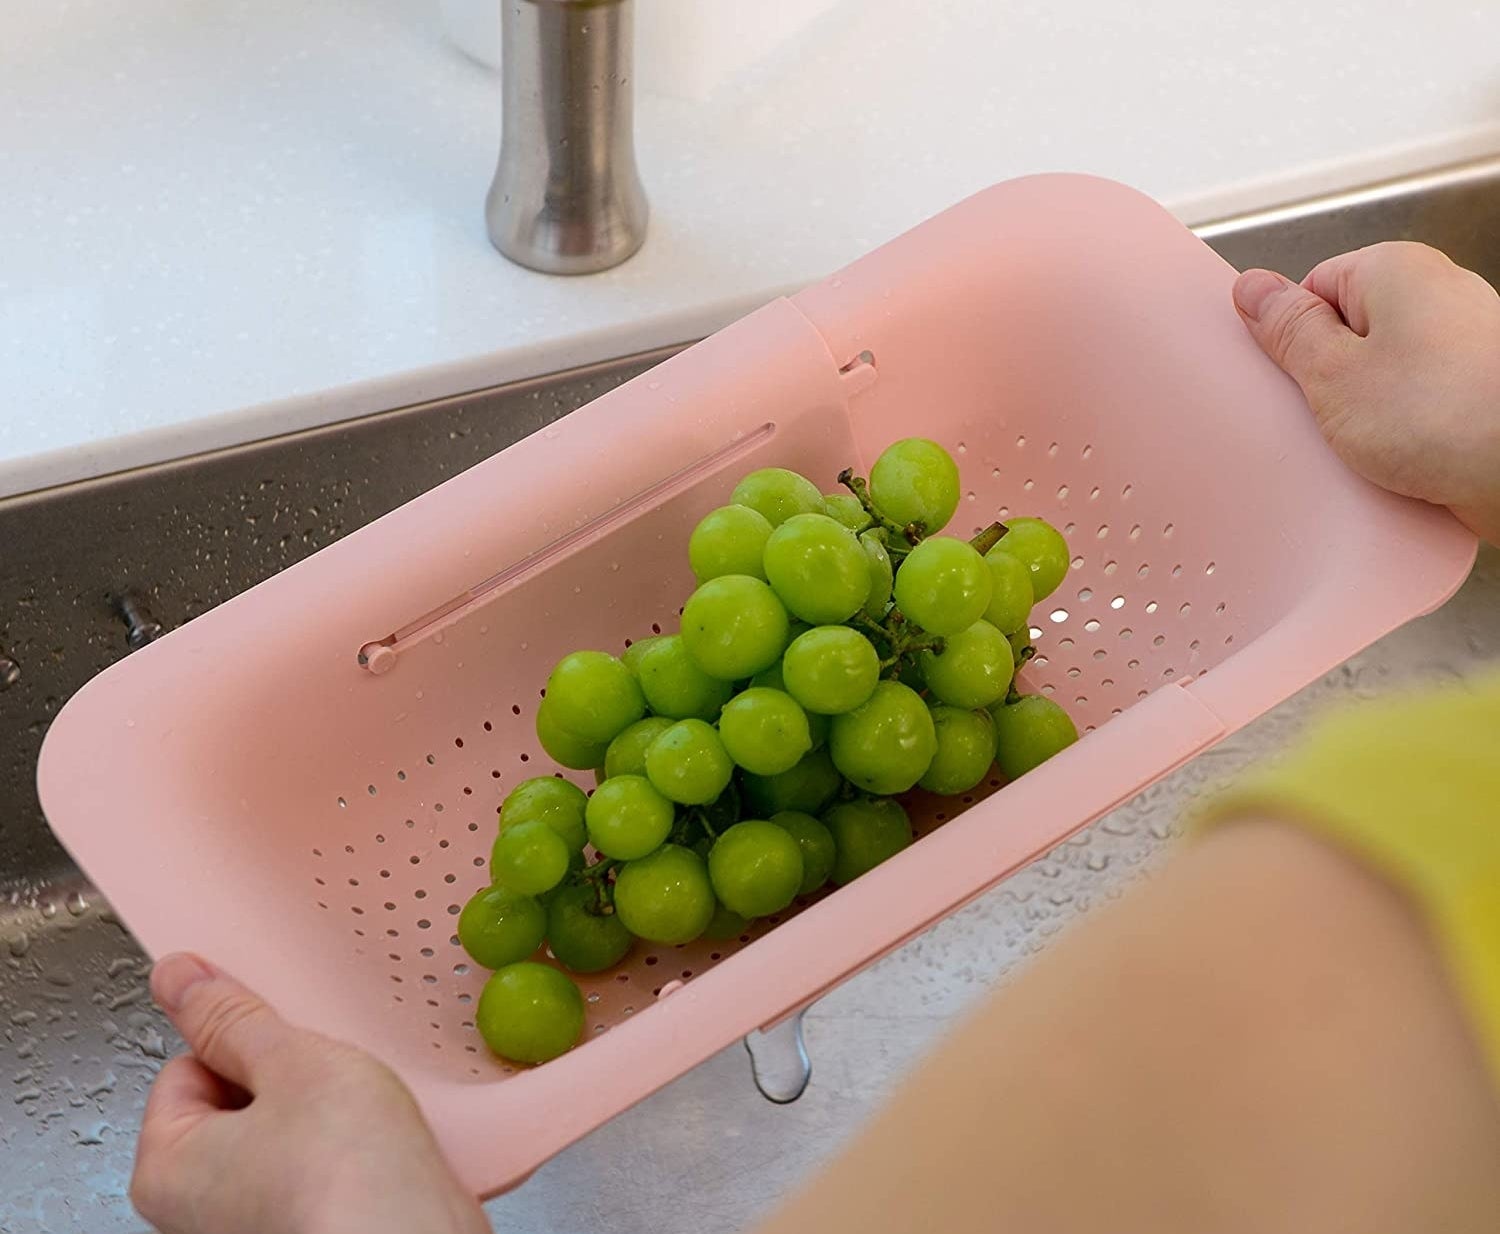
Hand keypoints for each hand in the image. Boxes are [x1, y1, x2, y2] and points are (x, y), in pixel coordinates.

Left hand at [132, 953, 488, 1233]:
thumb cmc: (345, 1179)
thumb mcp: (290, 1062)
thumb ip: (232, 1018)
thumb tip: (180, 980)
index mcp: (167, 1169)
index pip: (187, 1065)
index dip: (242, 1041)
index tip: (282, 1034)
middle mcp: (199, 1212)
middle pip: (236, 1100)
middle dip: (286, 1077)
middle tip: (325, 1073)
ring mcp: (258, 1222)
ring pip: (286, 1133)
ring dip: (325, 1110)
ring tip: (358, 1111)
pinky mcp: (314, 1224)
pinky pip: (324, 1164)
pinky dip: (350, 1147)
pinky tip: (379, 1143)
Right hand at [1232, 241, 1499, 542]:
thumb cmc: (1451, 414)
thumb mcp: (1333, 373)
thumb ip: (1288, 329)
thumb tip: (1255, 291)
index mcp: (1397, 270)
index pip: (1314, 287)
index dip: (1290, 334)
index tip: (1283, 369)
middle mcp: (1438, 298)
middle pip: (1349, 335)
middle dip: (1326, 381)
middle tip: (1320, 414)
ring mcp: (1461, 349)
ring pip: (1381, 380)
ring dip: (1362, 417)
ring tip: (1365, 444)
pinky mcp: (1475, 397)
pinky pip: (1414, 413)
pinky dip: (1400, 439)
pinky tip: (1396, 463)